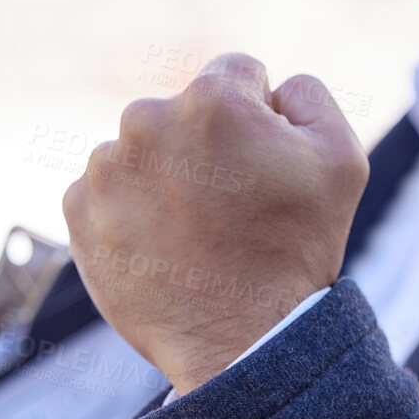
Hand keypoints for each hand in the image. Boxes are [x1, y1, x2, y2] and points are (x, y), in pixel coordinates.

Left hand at [62, 53, 369, 392]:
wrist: (239, 342)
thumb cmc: (295, 250)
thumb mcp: (342, 158)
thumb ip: (307, 94)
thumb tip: (270, 85)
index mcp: (211, 99)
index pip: (235, 76)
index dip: (258, 120)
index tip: (260, 168)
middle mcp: (145, 121)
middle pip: (181, 113)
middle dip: (203, 147)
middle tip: (228, 207)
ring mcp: (104, 168)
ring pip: (140, 152)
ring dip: (163, 178)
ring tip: (193, 232)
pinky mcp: (76, 210)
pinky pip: (106, 191)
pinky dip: (129, 212)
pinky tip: (161, 247)